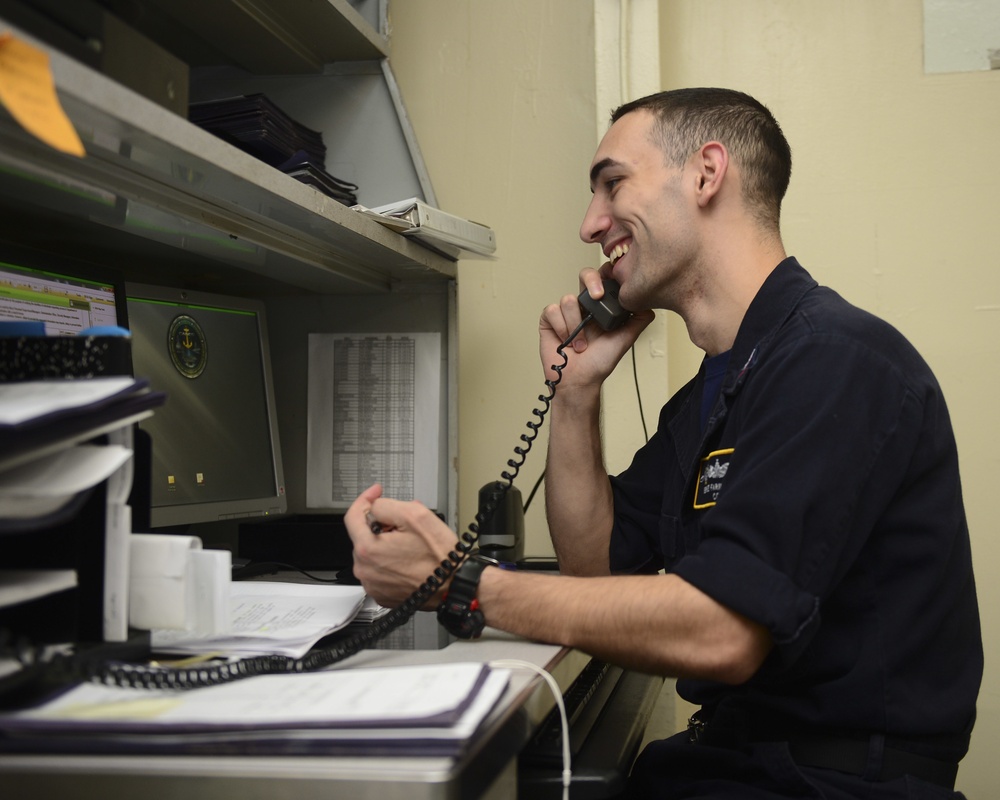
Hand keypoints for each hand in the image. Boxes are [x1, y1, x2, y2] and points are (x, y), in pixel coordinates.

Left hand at [345, 484, 458, 608]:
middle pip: (364, 535)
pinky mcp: (381, 594)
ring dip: (386, 543)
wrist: (454, 586)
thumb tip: (375, 507)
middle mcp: (365, 570)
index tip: (376, 493)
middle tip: (405, 524)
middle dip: (382, 524)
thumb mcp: (415, 515)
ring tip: (410, 544)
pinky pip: (379, 570)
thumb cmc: (439, 557)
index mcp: (368, 549)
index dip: (366, 499)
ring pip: (372, 552)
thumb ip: (387, 505)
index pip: (353, 516)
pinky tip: (408, 559)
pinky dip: (389, 561)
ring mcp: (372, 584)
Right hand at [539, 266, 653, 385]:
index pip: (604, 280)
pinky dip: (561, 328)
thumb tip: (648, 303)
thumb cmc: (599, 363)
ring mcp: (566, 312)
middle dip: (591, 280)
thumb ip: (638, 320)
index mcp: (601, 308)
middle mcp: (584, 306)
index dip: (606, 275)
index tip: (612, 282)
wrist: (580, 381)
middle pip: (584, 275)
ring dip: (576, 326)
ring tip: (581, 344)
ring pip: (568, 299)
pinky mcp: (549, 320)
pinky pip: (552, 311)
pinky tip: (566, 341)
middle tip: (597, 296)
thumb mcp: (625, 339)